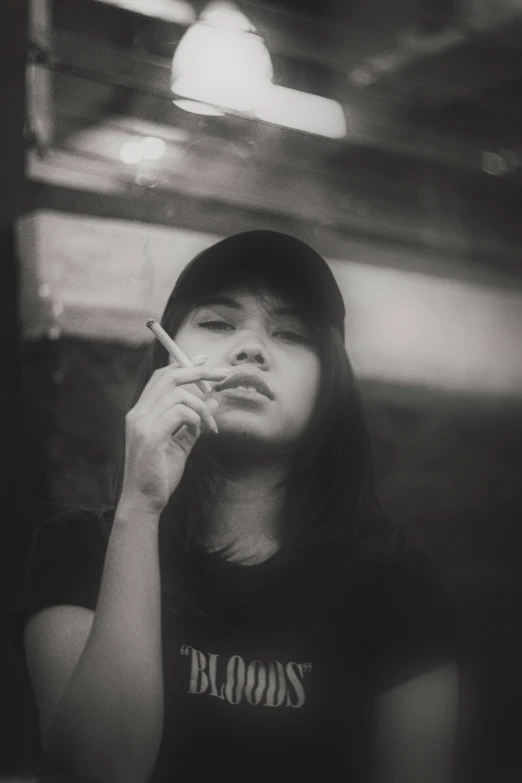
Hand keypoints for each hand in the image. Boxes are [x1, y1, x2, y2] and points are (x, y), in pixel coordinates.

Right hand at [119, 360, 228, 514]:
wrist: (145, 502)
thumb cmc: (160, 474)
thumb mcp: (181, 444)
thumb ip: (194, 422)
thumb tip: (214, 401)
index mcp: (141, 412)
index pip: (161, 376)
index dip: (183, 364)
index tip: (205, 361)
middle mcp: (137, 413)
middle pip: (169, 377)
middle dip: (199, 372)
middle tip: (222, 375)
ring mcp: (141, 424)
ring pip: (178, 394)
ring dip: (201, 406)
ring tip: (208, 426)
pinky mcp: (150, 436)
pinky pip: (179, 413)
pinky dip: (195, 419)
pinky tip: (199, 433)